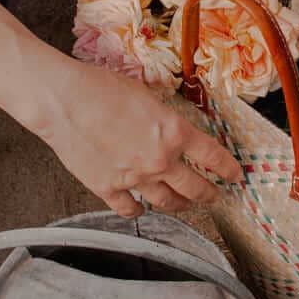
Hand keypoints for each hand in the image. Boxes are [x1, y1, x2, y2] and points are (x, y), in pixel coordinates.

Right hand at [28, 58, 243, 217]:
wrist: (63, 101)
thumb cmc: (100, 87)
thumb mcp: (145, 93)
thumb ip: (163, 117)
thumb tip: (169, 128)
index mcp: (173, 132)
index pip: (212, 156)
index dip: (228, 168)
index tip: (235, 175)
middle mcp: (159, 160)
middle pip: (195, 187)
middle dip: (209, 194)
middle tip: (214, 196)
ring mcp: (134, 178)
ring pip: (167, 202)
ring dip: (179, 205)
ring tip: (183, 204)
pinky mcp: (108, 188)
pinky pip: (130, 209)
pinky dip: (138, 210)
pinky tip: (141, 208)